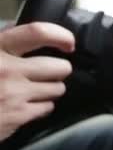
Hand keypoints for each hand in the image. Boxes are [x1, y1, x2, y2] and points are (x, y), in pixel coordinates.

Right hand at [0, 22, 74, 141]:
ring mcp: (14, 94)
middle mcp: (7, 69)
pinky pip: (47, 107)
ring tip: (35, 89)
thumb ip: (3, 45)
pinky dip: (41, 107)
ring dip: (51, 89)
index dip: (60, 35)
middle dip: (59, 70)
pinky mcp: (18, 116)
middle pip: (59, 66)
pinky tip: (26, 105)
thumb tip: (31, 38)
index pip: (37, 33)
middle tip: (50, 72)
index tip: (69, 43)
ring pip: (57, 89)